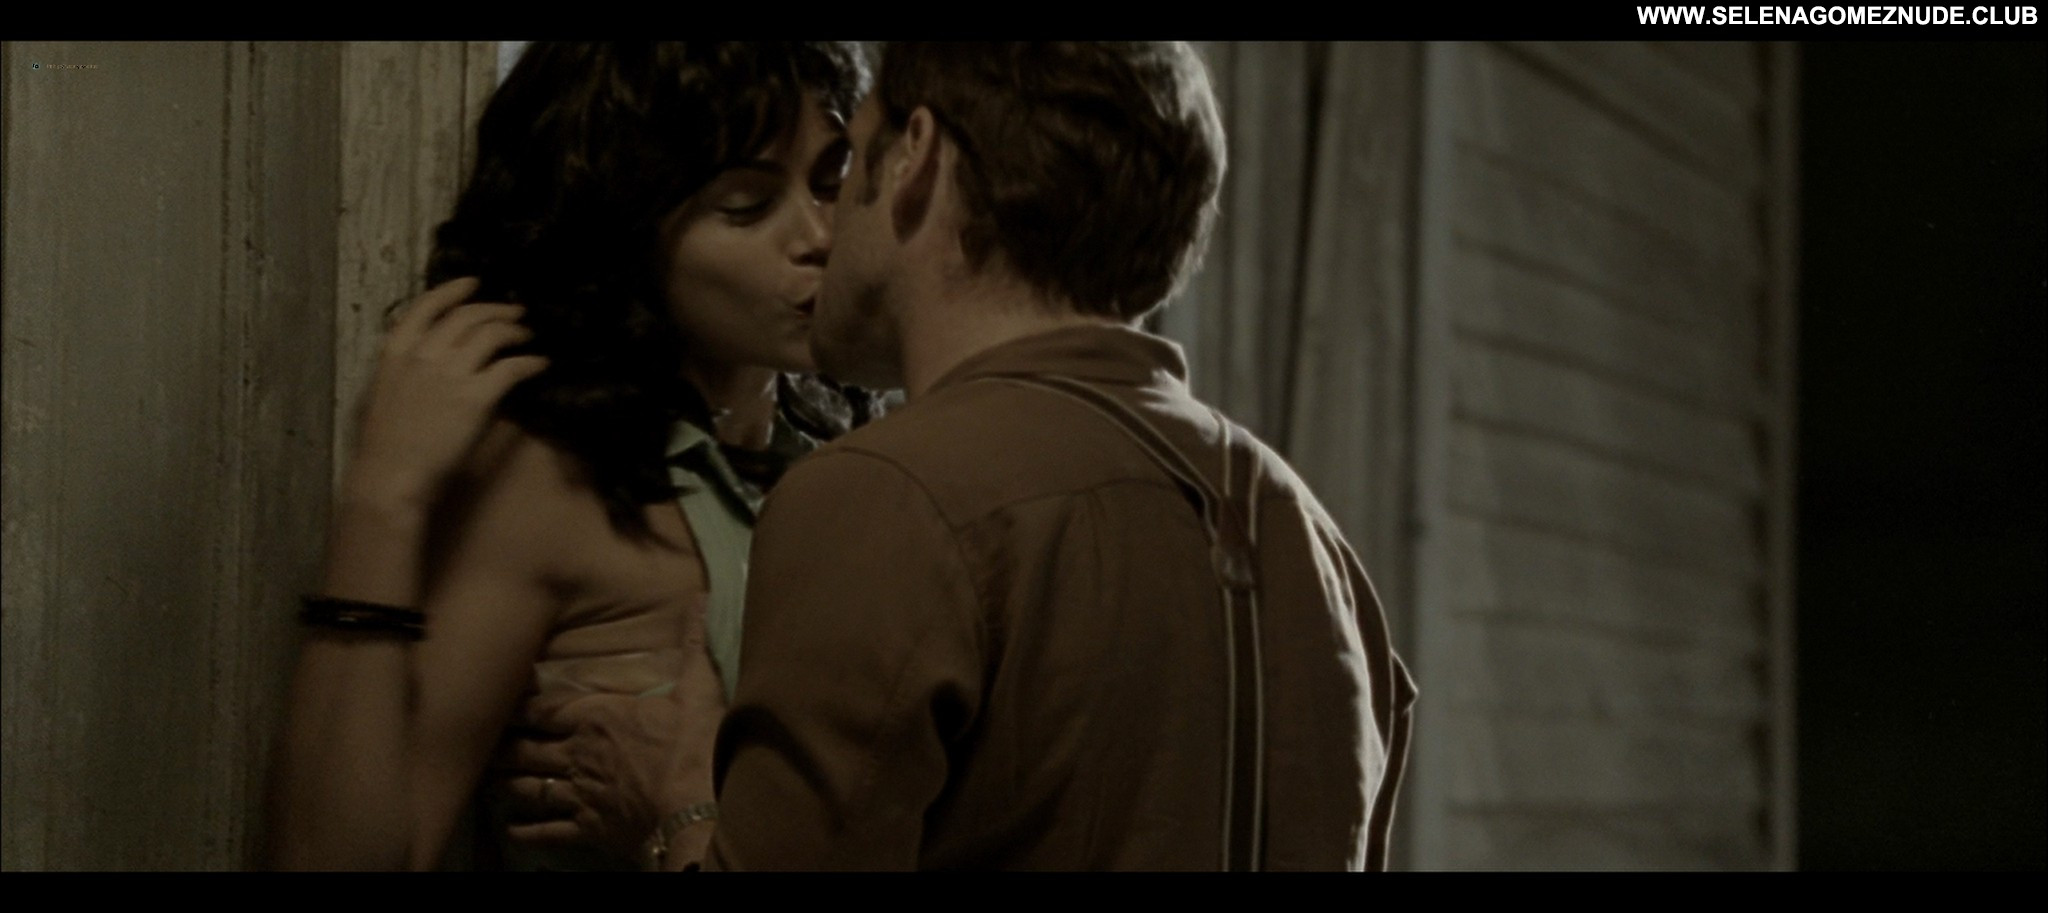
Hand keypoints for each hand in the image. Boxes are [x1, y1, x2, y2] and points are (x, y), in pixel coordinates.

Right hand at [343, 277, 547, 508]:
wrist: (390, 476)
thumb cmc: (383, 446)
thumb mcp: (382, 395)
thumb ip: (403, 371)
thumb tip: (426, 360)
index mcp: (396, 353)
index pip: (426, 307)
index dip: (453, 291)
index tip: (473, 283)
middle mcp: (424, 355)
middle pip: (467, 316)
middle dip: (495, 309)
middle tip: (516, 312)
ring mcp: (451, 373)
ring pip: (492, 334)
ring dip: (516, 330)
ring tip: (529, 335)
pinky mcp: (477, 397)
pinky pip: (512, 367)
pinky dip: (530, 362)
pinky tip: (540, 364)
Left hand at [493, 616, 728, 864]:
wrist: (695, 813)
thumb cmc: (695, 748)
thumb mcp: (700, 690)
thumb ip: (694, 645)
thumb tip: (700, 598)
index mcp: (598, 718)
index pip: (544, 710)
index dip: (520, 707)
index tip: (501, 701)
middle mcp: (578, 754)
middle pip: (527, 749)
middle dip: (504, 745)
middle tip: (486, 743)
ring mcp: (579, 795)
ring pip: (529, 787)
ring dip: (508, 783)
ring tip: (492, 780)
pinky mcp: (587, 830)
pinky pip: (547, 831)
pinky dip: (526, 830)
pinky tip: (512, 829)